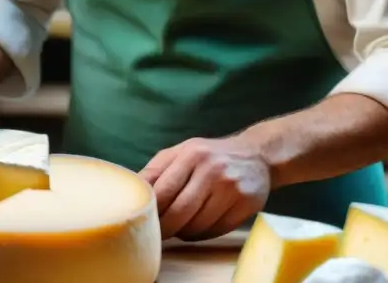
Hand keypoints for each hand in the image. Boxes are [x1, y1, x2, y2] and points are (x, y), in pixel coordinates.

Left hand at [139, 136, 269, 240]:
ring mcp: (231, 188)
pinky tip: (197, 228)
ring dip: (182, 232)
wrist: (256, 155)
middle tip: (157, 234)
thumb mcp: (181, 152)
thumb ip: (156, 170)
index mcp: (191, 154)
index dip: (151, 211)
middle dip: (165, 228)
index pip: (163, 190)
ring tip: (177, 229)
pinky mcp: (246, 204)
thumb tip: (131, 193)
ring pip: (197, 225)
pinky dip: (201, 234)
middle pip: (180, 212)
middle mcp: (212, 170)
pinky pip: (216, 230)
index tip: (142, 221)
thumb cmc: (209, 155)